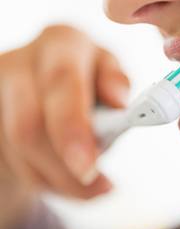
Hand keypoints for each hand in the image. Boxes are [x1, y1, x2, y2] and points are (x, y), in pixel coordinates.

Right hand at [0, 25, 129, 198]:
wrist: (49, 81)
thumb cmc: (87, 79)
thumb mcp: (108, 74)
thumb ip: (116, 85)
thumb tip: (119, 102)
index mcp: (63, 42)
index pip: (62, 83)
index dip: (73, 129)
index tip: (89, 169)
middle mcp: (24, 60)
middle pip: (29, 124)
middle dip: (60, 166)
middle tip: (89, 185)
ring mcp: (0, 84)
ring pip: (17, 147)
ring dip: (54, 177)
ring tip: (83, 183)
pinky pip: (8, 156)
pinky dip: (37, 175)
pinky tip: (56, 173)